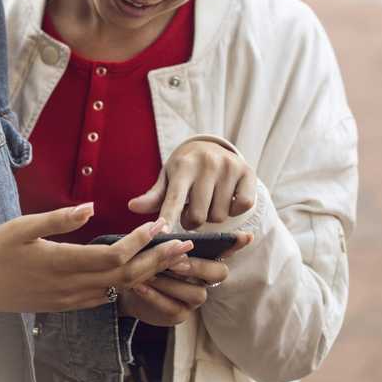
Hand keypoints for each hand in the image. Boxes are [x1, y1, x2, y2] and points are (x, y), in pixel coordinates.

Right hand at [0, 204, 192, 315]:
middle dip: (159, 261)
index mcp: (63, 264)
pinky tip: (134, 276)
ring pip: (119, 289)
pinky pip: (104, 298)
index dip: (141, 242)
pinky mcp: (64, 305)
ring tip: (169, 260)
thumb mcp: (21, 227)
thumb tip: (90, 207)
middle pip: (127, 277)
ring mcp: (69, 300)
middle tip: (185, 246)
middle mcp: (72, 287)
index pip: (115, 257)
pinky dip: (126, 286)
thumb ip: (58, 219)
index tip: (160, 225)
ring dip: (147, 273)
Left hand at [117, 233, 251, 325]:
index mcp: (201, 256)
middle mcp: (204, 278)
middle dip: (197, 266)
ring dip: (171, 283)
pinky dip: (156, 297)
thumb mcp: (151, 244)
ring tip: (149, 274)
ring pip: (197, 293)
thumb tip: (162, 228)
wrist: (123, 284)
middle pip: (218, 273)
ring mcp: (193, 298)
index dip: (236, 244)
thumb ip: (161, 237)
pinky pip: (173, 308)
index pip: (225, 249)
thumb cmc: (143, 258)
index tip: (246, 236)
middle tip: (175, 262)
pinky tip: (140, 286)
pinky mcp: (179, 314)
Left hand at [129, 139, 257, 229]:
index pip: (174, 198)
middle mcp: (208, 163)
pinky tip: (226, 198)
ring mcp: (229, 166)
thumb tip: (132, 207)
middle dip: (192, 221)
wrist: (210, 148)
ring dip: (212, 216)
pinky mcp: (248, 173)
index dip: (169, 218)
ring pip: (220, 216)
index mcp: (184, 165)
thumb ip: (153, 197)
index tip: (163, 233)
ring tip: (207, 202)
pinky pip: (242, 207)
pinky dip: (234, 210)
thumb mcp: (167, 179)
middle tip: (190, 212)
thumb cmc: (184, 170)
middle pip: (198, 216)